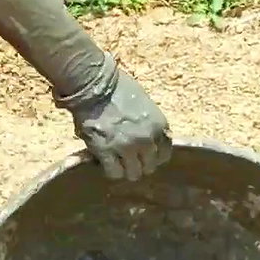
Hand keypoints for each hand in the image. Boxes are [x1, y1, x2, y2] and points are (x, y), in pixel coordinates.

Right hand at [60, 57, 170, 180]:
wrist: (94, 85)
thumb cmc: (119, 88)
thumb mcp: (145, 105)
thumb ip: (150, 125)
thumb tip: (148, 139)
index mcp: (160, 126)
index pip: (165, 155)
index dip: (153, 156)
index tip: (144, 154)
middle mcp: (147, 140)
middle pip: (149, 167)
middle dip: (139, 164)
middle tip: (128, 159)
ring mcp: (127, 148)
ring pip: (133, 174)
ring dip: (125, 169)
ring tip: (116, 161)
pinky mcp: (107, 152)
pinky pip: (114, 173)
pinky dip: (110, 170)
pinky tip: (105, 161)